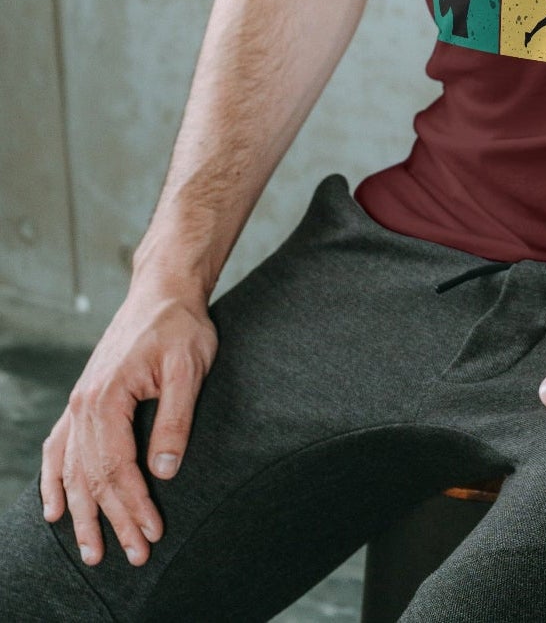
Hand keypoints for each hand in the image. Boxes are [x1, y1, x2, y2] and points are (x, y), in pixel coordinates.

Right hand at [39, 277, 217, 568]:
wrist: (162, 291)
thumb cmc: (180, 326)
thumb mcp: (189, 368)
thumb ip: (176, 419)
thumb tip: (167, 469)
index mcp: (108, 396)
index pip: (117, 467)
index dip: (134, 504)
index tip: (153, 532)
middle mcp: (84, 404)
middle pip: (93, 476)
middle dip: (112, 521)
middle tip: (133, 556)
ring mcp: (78, 403)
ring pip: (73, 470)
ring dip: (81, 513)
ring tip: (92, 551)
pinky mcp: (83, 400)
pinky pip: (59, 448)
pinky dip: (53, 481)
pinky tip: (54, 509)